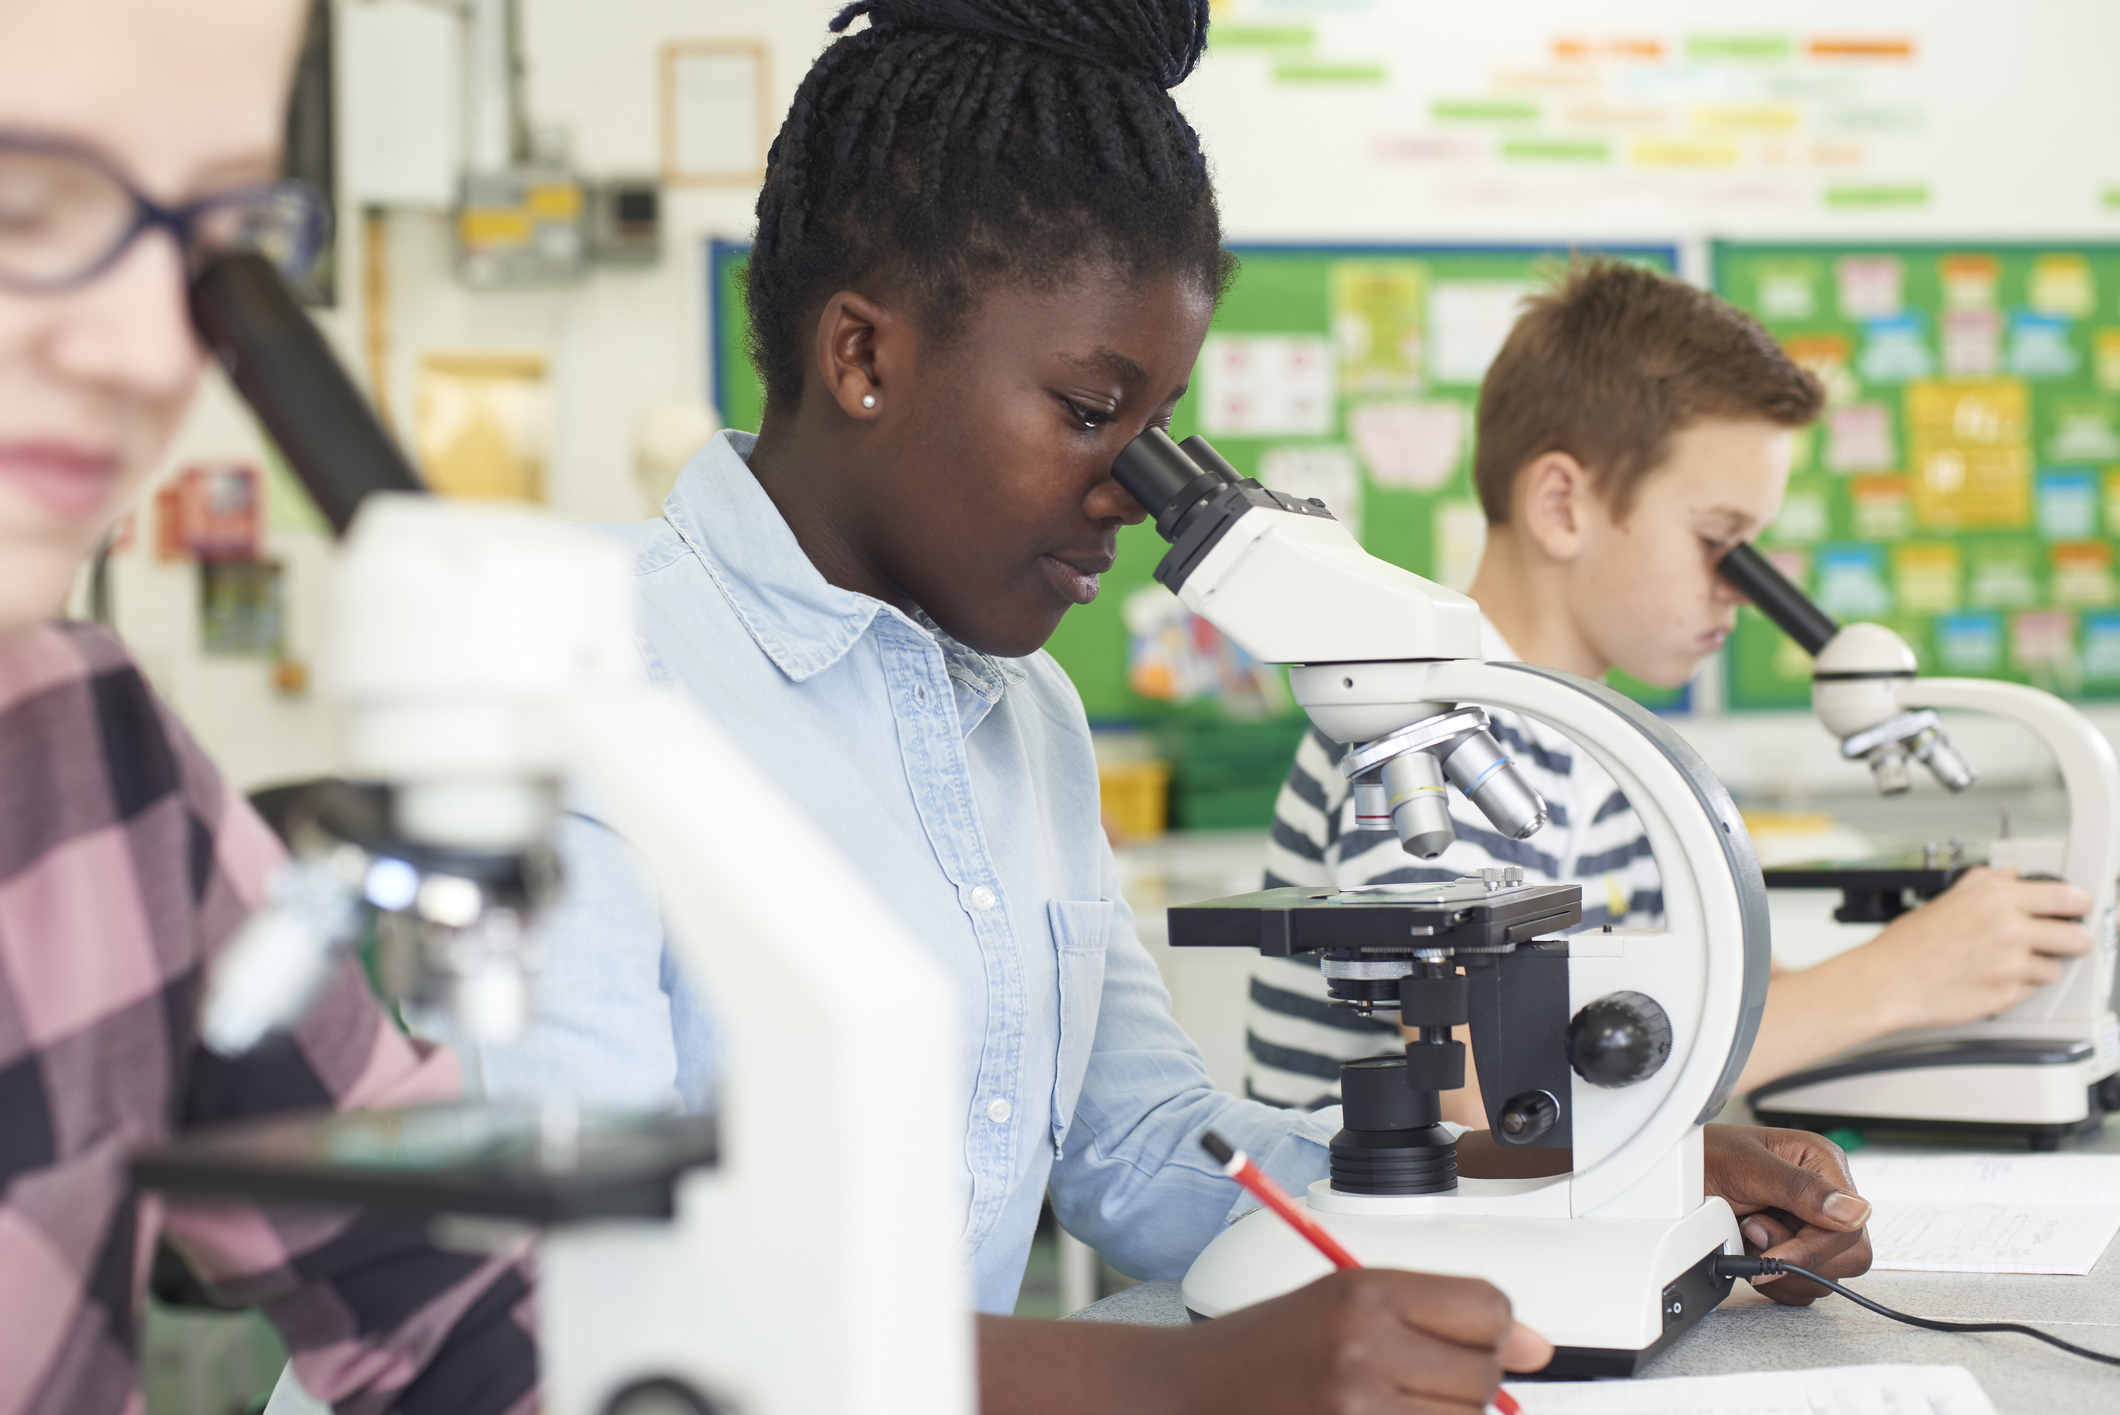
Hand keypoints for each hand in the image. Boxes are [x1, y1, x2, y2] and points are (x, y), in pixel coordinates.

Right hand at [1184, 1268, 1551, 1413]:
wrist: (1193, 1392)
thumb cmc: (1267, 1345)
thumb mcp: (1344, 1299)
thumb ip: (1438, 1313)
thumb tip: (1537, 1347)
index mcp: (1364, 1292)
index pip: (1488, 1307)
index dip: (1494, 1328)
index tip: (1475, 1340)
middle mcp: (1364, 1349)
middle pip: (1484, 1374)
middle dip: (1467, 1380)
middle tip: (1418, 1376)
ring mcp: (1359, 1409)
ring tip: (1396, 1401)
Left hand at [1703, 1124, 1871, 1304]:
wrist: (1671, 1175)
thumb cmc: (1701, 1155)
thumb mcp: (1745, 1166)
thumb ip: (1800, 1188)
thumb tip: (1853, 1211)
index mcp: (1822, 1164)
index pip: (1850, 1227)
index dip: (1814, 1248)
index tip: (1774, 1253)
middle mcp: (1822, 1197)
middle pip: (1848, 1257)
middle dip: (1797, 1257)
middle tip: (1753, 1231)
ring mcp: (1807, 1226)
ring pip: (1824, 1277)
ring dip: (1779, 1267)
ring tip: (1746, 1234)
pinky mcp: (1790, 1249)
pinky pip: (1800, 1287)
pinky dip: (1771, 1279)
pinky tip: (1747, 1252)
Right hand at [1864, 867, 2092, 1030]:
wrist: (1887, 982)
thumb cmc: (1907, 946)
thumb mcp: (1945, 899)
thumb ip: (1983, 883)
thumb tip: (2007, 874)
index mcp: (1996, 899)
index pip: (2066, 896)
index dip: (2079, 903)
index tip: (2080, 906)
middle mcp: (2010, 929)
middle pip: (2077, 937)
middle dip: (2074, 940)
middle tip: (2064, 941)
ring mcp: (2011, 965)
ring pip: (2057, 968)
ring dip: (2041, 967)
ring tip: (2013, 964)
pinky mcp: (2008, 995)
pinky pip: (2032, 991)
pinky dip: (2019, 987)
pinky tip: (1994, 979)